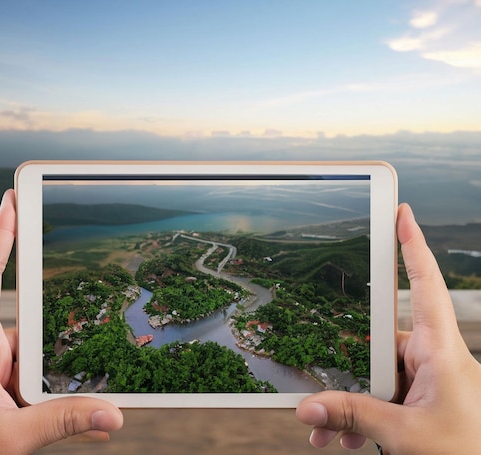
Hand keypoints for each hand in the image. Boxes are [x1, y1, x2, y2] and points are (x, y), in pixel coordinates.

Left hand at [0, 190, 122, 453]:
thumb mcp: (9, 438)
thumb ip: (63, 422)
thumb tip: (113, 414)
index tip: (11, 202)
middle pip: (26, 320)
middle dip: (55, 325)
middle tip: (86, 314)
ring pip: (31, 354)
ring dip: (54, 372)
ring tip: (86, 391)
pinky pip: (28, 378)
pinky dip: (51, 391)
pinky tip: (75, 410)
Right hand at [296, 203, 480, 453]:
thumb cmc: (470, 453)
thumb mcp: (407, 435)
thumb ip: (354, 417)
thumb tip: (309, 406)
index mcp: (442, 352)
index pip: (426, 285)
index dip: (413, 247)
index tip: (402, 214)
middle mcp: (435, 360)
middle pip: (379, 342)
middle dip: (346, 370)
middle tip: (320, 393)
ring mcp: (429, 382)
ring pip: (377, 376)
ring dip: (349, 404)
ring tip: (328, 431)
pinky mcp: (423, 402)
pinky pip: (384, 398)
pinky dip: (361, 419)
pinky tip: (343, 439)